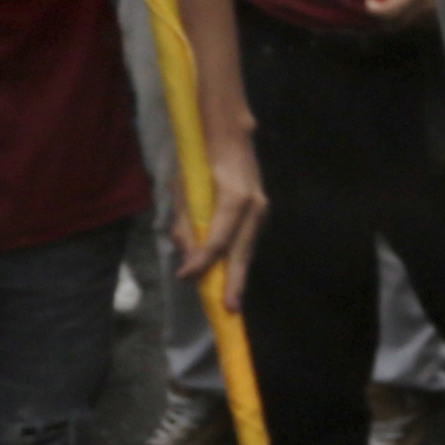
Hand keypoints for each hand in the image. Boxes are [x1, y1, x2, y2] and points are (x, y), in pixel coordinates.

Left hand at [177, 120, 263, 300]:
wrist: (231, 135)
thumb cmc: (200, 158)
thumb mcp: (183, 187)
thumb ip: (184, 221)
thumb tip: (186, 254)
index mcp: (234, 198)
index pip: (218, 238)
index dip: (202, 260)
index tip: (184, 277)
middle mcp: (254, 207)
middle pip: (241, 250)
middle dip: (234, 280)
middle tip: (229, 309)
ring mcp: (261, 210)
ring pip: (247, 247)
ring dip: (237, 273)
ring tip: (231, 299)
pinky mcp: (260, 212)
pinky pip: (247, 240)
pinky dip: (238, 258)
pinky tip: (230, 273)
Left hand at [363, 0, 437, 31]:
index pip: (386, 12)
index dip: (373, 8)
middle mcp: (426, 8)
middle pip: (393, 23)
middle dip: (384, 13)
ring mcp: (435, 17)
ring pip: (404, 25)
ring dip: (397, 15)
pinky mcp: (441, 22)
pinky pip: (417, 25)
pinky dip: (410, 17)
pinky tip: (415, 3)